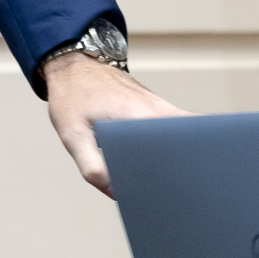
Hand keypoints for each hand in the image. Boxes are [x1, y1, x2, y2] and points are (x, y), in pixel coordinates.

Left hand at [41, 53, 190, 197]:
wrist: (72, 64)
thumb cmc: (71, 96)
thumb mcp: (73, 135)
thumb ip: (93, 167)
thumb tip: (117, 192)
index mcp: (140, 116)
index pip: (179, 146)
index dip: (181, 169)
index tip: (177, 187)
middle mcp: (156, 109)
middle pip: (187, 142)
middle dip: (184, 165)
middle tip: (171, 186)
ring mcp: (159, 105)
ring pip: (183, 134)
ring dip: (178, 153)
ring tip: (166, 175)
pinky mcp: (155, 105)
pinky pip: (172, 127)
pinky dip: (170, 143)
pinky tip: (157, 158)